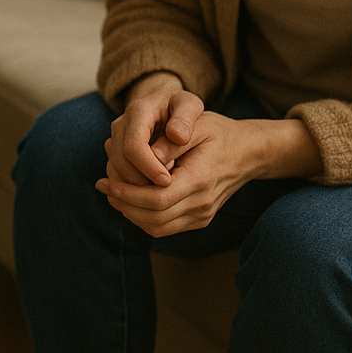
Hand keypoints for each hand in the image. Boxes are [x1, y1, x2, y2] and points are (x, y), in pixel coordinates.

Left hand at [98, 111, 257, 236]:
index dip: (127, 193)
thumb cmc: (218, 132)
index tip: (107, 180)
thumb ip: (170, 142)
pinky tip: (129, 198)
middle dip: (124, 204)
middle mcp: (202, 204)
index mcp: (200, 180)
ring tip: (112, 192)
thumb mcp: (195, 125)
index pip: (157, 199)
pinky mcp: (199, 219)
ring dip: (130, 213)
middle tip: (103, 185)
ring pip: (157, 228)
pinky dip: (143, 216)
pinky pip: (165, 227)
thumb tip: (146, 158)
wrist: (248, 152)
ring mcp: (202, 215)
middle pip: (153, 219)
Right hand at [100, 72, 204, 190]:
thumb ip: (185, 117)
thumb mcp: (189, 105)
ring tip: (160, 190)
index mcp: (139, 111)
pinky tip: (151, 189)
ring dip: (135, 185)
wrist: (162, 103)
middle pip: (120, 160)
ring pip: (115, 168)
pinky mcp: (114, 150)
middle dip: (141, 180)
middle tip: (165, 191)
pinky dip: (130, 185)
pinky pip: (115, 172)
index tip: (168, 181)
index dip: (148, 167)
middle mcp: (121, 124)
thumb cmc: (179, 106)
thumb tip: (177, 136)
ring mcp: (114, 137)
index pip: (133, 145)